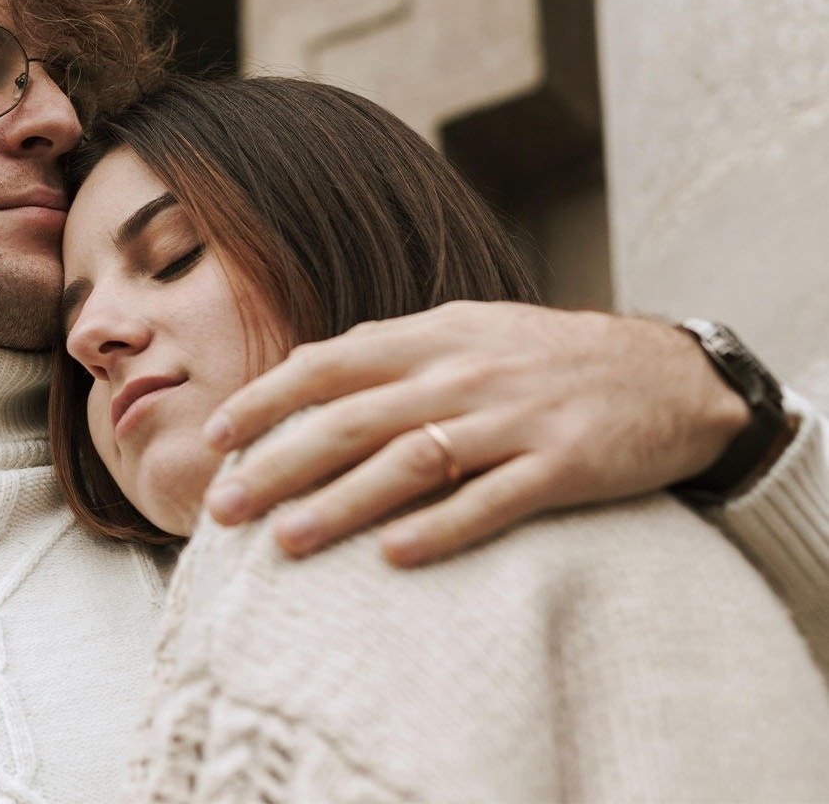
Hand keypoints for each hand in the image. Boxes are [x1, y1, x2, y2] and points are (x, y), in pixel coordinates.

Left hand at [199, 302, 753, 565]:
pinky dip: (442, 527)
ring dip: (342, 503)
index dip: (266, 399)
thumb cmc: (548, 356)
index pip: (328, 364)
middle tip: (223, 507)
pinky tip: (396, 556)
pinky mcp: (564, 465)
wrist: (671, 373)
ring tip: (287, 541)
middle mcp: (463, 373)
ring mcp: (513, 419)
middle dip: (279, 464)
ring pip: (410, 462)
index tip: (214, 438)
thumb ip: (391, 349)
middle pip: (352, 419)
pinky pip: (494, 500)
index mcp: (432, 337)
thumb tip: (306, 364)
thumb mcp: (468, 330)